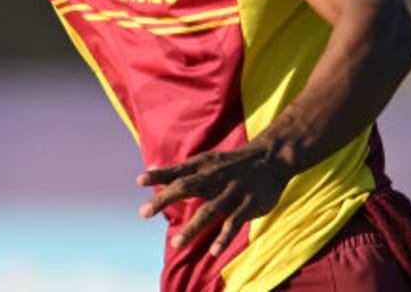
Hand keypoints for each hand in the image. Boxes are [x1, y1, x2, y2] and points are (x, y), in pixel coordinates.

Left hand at [137, 143, 291, 255]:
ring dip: (192, 228)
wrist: (271, 158)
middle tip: (144, 212)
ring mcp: (233, 191)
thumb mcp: (204, 161)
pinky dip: (224, 237)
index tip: (139, 180)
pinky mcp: (249, 204)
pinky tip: (213, 251)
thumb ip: (177, 169)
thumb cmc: (230, 163)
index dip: (159, 175)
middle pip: (186, 187)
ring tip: (175, 244)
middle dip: (165, 199)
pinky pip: (235, 222)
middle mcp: (215, 177)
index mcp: (203, 166)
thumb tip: (148, 170)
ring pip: (210, 210)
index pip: (177, 171)